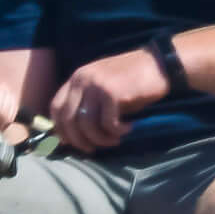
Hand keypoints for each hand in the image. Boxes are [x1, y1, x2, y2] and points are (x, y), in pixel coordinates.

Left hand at [48, 48, 169, 152]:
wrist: (159, 64)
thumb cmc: (132, 81)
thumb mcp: (103, 89)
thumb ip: (87, 105)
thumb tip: (74, 135)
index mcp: (77, 78)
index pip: (55, 107)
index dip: (61, 129)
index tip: (72, 142)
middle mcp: (82, 79)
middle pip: (68, 119)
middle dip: (79, 140)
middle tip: (93, 149)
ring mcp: (96, 84)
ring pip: (86, 124)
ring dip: (100, 139)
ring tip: (114, 140)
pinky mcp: (112, 92)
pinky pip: (108, 123)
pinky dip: (117, 131)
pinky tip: (128, 128)